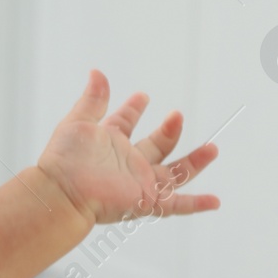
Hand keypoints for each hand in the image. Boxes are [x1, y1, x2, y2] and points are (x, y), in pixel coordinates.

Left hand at [36, 70, 219, 224]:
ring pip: (175, 173)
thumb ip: (93, 99)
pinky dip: (197, 205)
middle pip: (157, 146)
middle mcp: (128, 163)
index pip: (126, 123)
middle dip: (170, 131)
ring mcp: (140, 183)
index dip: (134, 109)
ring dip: (195, 162)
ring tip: (212, 148)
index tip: (142, 97)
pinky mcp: (147, 201)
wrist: (62, 192)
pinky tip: (215, 202)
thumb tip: (97, 72)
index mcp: (110, 142)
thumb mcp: (78, 122)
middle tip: (177, 115)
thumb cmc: (64, 159)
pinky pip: (176, 205)